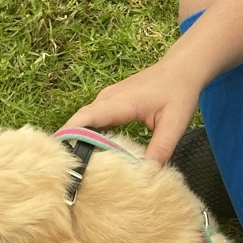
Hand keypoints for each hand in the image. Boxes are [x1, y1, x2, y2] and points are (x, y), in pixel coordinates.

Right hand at [68, 54, 203, 163]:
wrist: (182, 68)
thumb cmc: (179, 92)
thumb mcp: (174, 123)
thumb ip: (161, 148)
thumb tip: (148, 174)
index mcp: (119, 102)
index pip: (85, 119)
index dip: (69, 137)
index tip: (60, 158)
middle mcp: (107, 99)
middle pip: (79, 123)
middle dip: (70, 145)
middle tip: (67, 173)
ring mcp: (107, 100)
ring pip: (85, 122)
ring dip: (78, 141)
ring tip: (76, 168)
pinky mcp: (110, 104)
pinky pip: (93, 121)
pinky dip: (90, 136)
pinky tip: (93, 155)